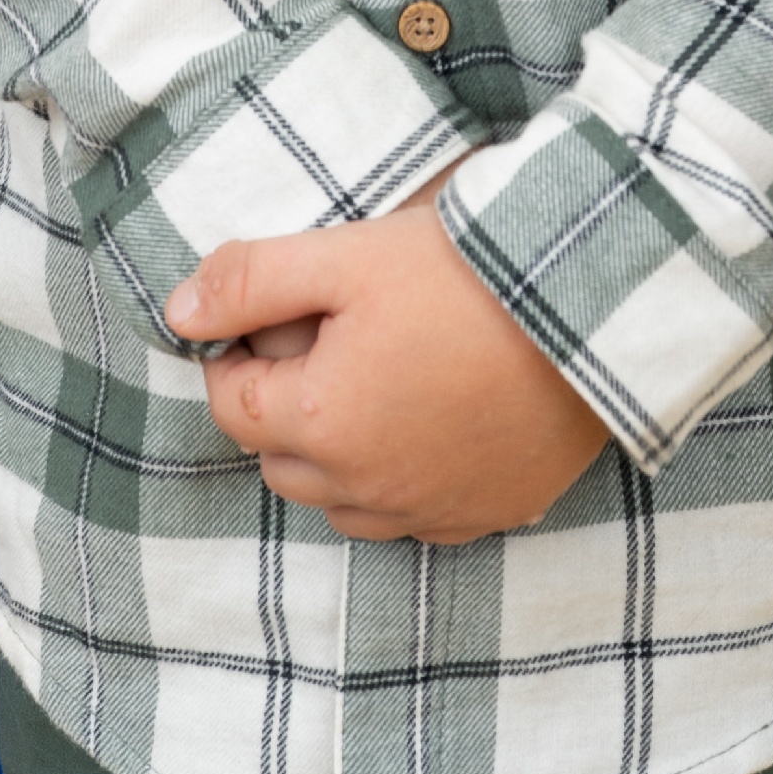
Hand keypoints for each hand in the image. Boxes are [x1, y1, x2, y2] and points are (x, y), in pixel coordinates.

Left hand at [164, 180, 609, 542]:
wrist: (594, 309)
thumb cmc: (469, 275)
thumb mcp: (349, 256)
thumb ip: (252, 281)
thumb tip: (179, 312)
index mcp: (322, 424)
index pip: (234, 403)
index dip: (240, 353)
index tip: (273, 313)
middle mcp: (367, 489)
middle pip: (282, 459)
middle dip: (283, 405)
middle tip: (325, 337)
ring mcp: (430, 512)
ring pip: (343, 500)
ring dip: (337, 452)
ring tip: (375, 378)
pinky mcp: (488, 514)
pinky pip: (415, 517)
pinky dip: (402, 480)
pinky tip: (431, 421)